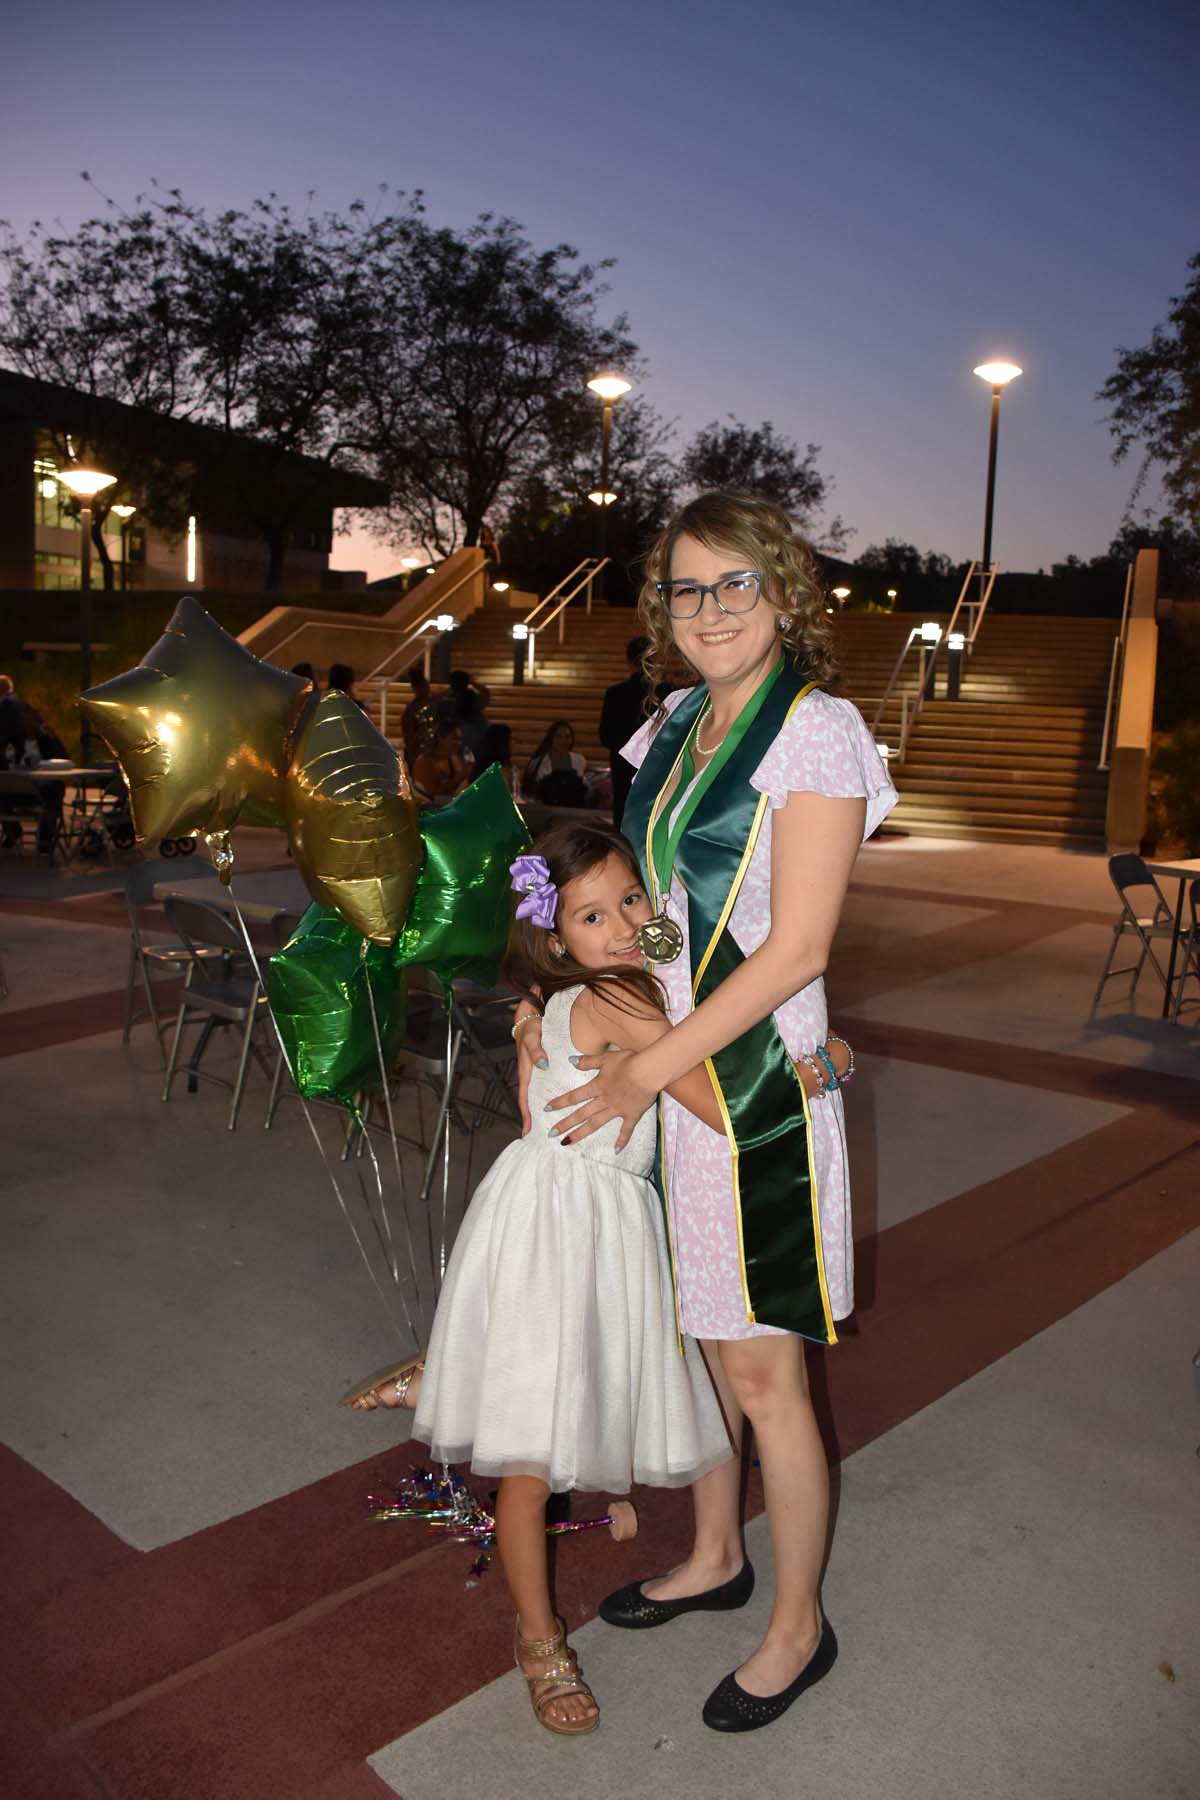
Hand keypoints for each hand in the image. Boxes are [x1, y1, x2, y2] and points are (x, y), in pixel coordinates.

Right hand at [513, 1009, 545, 1132]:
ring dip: (539, 1110)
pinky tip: (557, 1104)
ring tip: (548, 1125)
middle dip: (533, 1118)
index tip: (528, 1130)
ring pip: (536, 1095)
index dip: (526, 1114)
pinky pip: (543, 1087)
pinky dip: (546, 1097)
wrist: (530, 1019)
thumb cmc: (531, 1029)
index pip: (524, 1097)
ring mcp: (535, 1074)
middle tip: (539, 1135)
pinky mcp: (541, 1069)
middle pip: (530, 1101)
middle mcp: (530, 1076)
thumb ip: (536, 1051)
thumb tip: (543, 1065)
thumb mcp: (532, 1038)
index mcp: (525, 1072)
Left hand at [547, 1048, 654, 1150]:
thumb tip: (571, 1061)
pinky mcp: (632, 1115)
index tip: (546, 1109)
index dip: (559, 1102)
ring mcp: (617, 1110)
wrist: (648, 1071)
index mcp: (597, 1087)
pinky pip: (626, 1130)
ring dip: (581, 1134)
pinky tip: (616, 1151)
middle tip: (551, 1133)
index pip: (574, 1096)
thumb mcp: (605, 1058)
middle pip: (581, 1114)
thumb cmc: (628, 1061)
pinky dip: (621, 1140)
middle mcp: (603, 1101)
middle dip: (565, 1124)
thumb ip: (588, 1061)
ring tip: (568, 1143)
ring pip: (595, 1124)